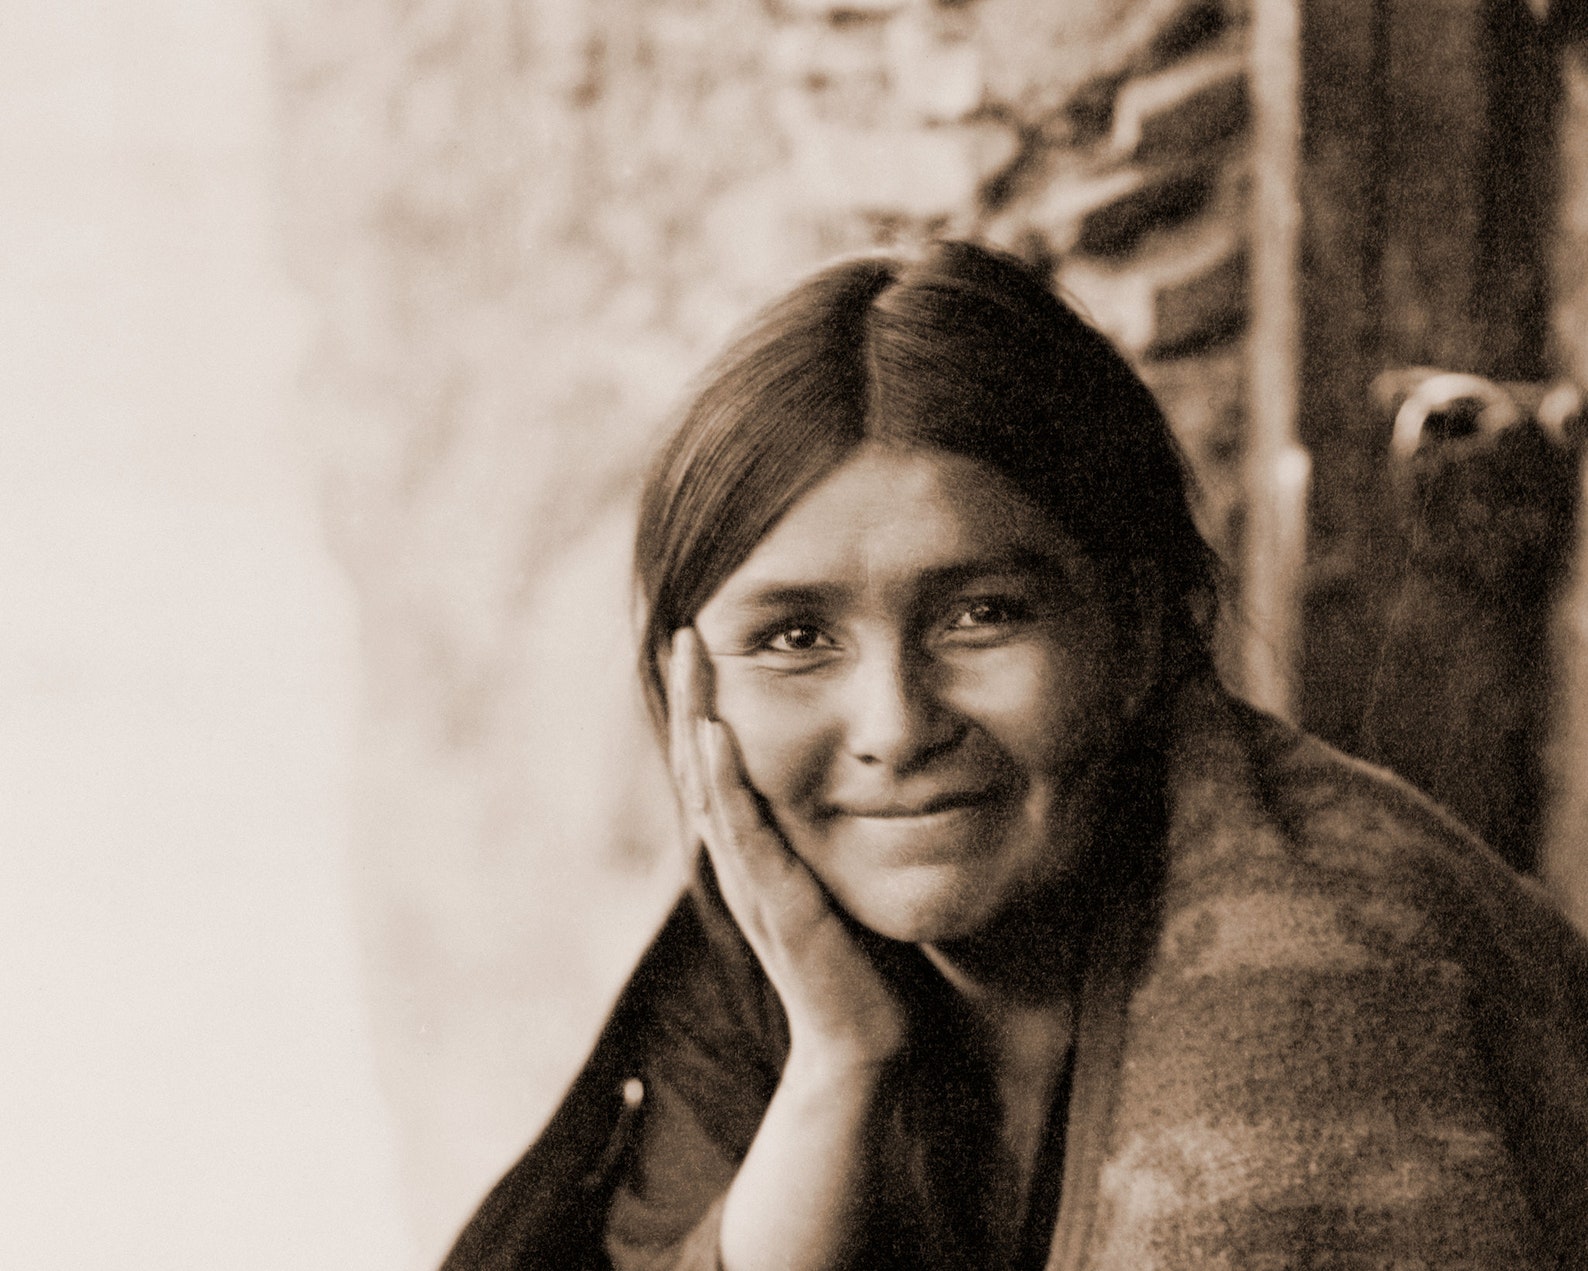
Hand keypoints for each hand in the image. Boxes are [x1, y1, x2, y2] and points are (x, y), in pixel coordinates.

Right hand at [668, 628, 909, 1069]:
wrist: (864, 1045)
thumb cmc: (857, 961)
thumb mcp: (837, 876)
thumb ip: (827, 832)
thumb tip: (857, 775)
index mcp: (755, 849)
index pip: (720, 763)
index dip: (706, 703)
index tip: (702, 643)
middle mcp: (742, 859)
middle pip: (701, 762)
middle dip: (691, 694)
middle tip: (682, 629)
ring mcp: (752, 881)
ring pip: (711, 786)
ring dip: (697, 716)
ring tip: (689, 657)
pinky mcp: (778, 905)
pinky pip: (745, 834)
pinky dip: (726, 782)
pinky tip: (716, 735)